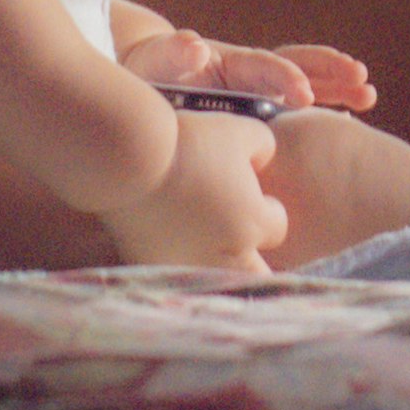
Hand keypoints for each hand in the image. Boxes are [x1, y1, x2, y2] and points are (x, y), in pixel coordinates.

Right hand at [97, 104, 289, 276]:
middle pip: (255, 271)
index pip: (277, 228)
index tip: (251, 195)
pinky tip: (170, 237)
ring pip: (217, 279)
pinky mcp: (156, 268)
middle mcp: (227, 255)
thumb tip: (260, 161)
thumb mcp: (239, 130)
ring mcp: (190, 267)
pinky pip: (177, 275)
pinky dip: (179, 261)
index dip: (267, 209)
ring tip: (202, 238)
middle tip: (232, 228)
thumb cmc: (190, 141)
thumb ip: (263, 146)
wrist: (131, 158)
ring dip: (216, 263)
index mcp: (251, 223)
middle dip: (250, 254)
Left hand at [118, 26, 374, 115]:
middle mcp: (245, 72)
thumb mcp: (151, 63)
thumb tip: (194, 45)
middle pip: (292, 65)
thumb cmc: (143, 75)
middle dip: (325, 72)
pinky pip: (294, 104)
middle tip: (359, 80)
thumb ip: (171, 55)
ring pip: (302, 80)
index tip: (304, 93)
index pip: (260, 67)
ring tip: (369, 92)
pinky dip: (322, 105)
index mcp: (223, 63)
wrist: (137, 78)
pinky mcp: (255, 107)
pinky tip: (351, 116)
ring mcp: (253, 88)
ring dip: (334, 84)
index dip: (282, 78)